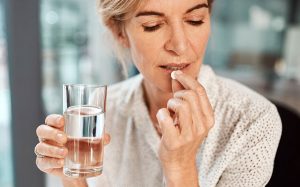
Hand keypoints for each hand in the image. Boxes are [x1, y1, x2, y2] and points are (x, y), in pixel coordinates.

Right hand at [34, 114, 109, 184]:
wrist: (77, 168)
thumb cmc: (81, 147)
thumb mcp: (90, 141)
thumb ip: (99, 137)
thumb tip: (107, 137)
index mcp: (57, 127)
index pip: (50, 119)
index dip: (54, 119)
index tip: (62, 120)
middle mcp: (47, 137)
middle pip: (42, 130)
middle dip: (52, 133)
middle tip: (64, 138)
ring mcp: (44, 150)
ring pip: (41, 147)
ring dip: (53, 149)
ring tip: (65, 152)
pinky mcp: (43, 163)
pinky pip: (42, 162)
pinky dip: (52, 161)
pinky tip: (61, 162)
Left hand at [156, 70, 213, 184]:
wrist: (178, 162)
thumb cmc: (182, 134)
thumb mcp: (187, 115)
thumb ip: (183, 95)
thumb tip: (176, 76)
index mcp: (208, 118)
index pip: (200, 90)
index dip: (186, 79)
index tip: (175, 74)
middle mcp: (202, 126)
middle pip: (190, 96)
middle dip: (177, 95)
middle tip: (172, 104)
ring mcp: (190, 135)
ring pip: (180, 105)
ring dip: (170, 104)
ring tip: (169, 112)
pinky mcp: (175, 142)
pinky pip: (165, 118)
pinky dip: (161, 114)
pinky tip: (163, 119)